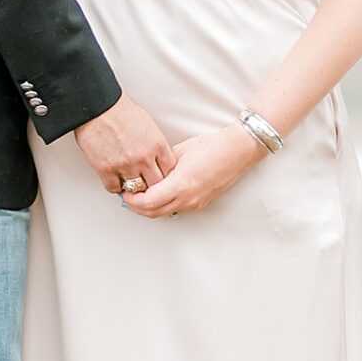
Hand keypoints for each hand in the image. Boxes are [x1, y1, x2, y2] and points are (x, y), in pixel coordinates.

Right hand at [73, 94, 176, 194]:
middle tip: (144, 181)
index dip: (163, 174)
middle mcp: (143, 157)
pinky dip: (114, 185)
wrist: (97, 106)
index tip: (158, 174)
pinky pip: (114, 188)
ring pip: (135, 190)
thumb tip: (157, 159)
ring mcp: (125, 165)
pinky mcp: (106, 169)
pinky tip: (114, 178)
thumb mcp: (148, 124)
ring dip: (132, 186)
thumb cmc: (120, 111)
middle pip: (155, 184)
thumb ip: (155, 145)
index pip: (169, 171)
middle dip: (150, 183)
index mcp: (157, 145)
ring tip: (129, 180)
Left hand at [124, 125, 260, 217]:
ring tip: (140, 195)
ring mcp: (195, 203)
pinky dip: (163, 206)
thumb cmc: (212, 147)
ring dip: (149, 208)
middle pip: (153, 212)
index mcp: (181, 185)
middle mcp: (188, 198)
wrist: (237, 151)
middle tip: (127, 196)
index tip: (125, 191)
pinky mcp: (201, 203)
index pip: (148, 202)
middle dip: (137, 207)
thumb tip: (146, 173)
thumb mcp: (179, 151)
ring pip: (165, 213)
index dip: (132, 199)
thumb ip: (161, 165)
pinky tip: (159, 195)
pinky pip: (176, 209)